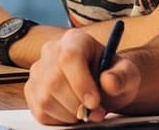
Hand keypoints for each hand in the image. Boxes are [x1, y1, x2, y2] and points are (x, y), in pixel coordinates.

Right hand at [24, 30, 139, 124]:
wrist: (102, 85)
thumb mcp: (127, 74)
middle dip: (77, 104)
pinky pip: (40, 111)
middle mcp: (51, 51)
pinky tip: (72, 111)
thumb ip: (122, 76)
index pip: (69, 57)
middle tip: (96, 112)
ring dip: (70, 114)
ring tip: (85, 110)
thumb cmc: (113, 76)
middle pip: (54, 81)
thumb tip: (109, 81)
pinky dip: (60, 118)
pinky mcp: (31, 90)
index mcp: (75, 39)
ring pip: (46, 98)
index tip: (94, 102)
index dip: (80, 82)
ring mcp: (38, 71)